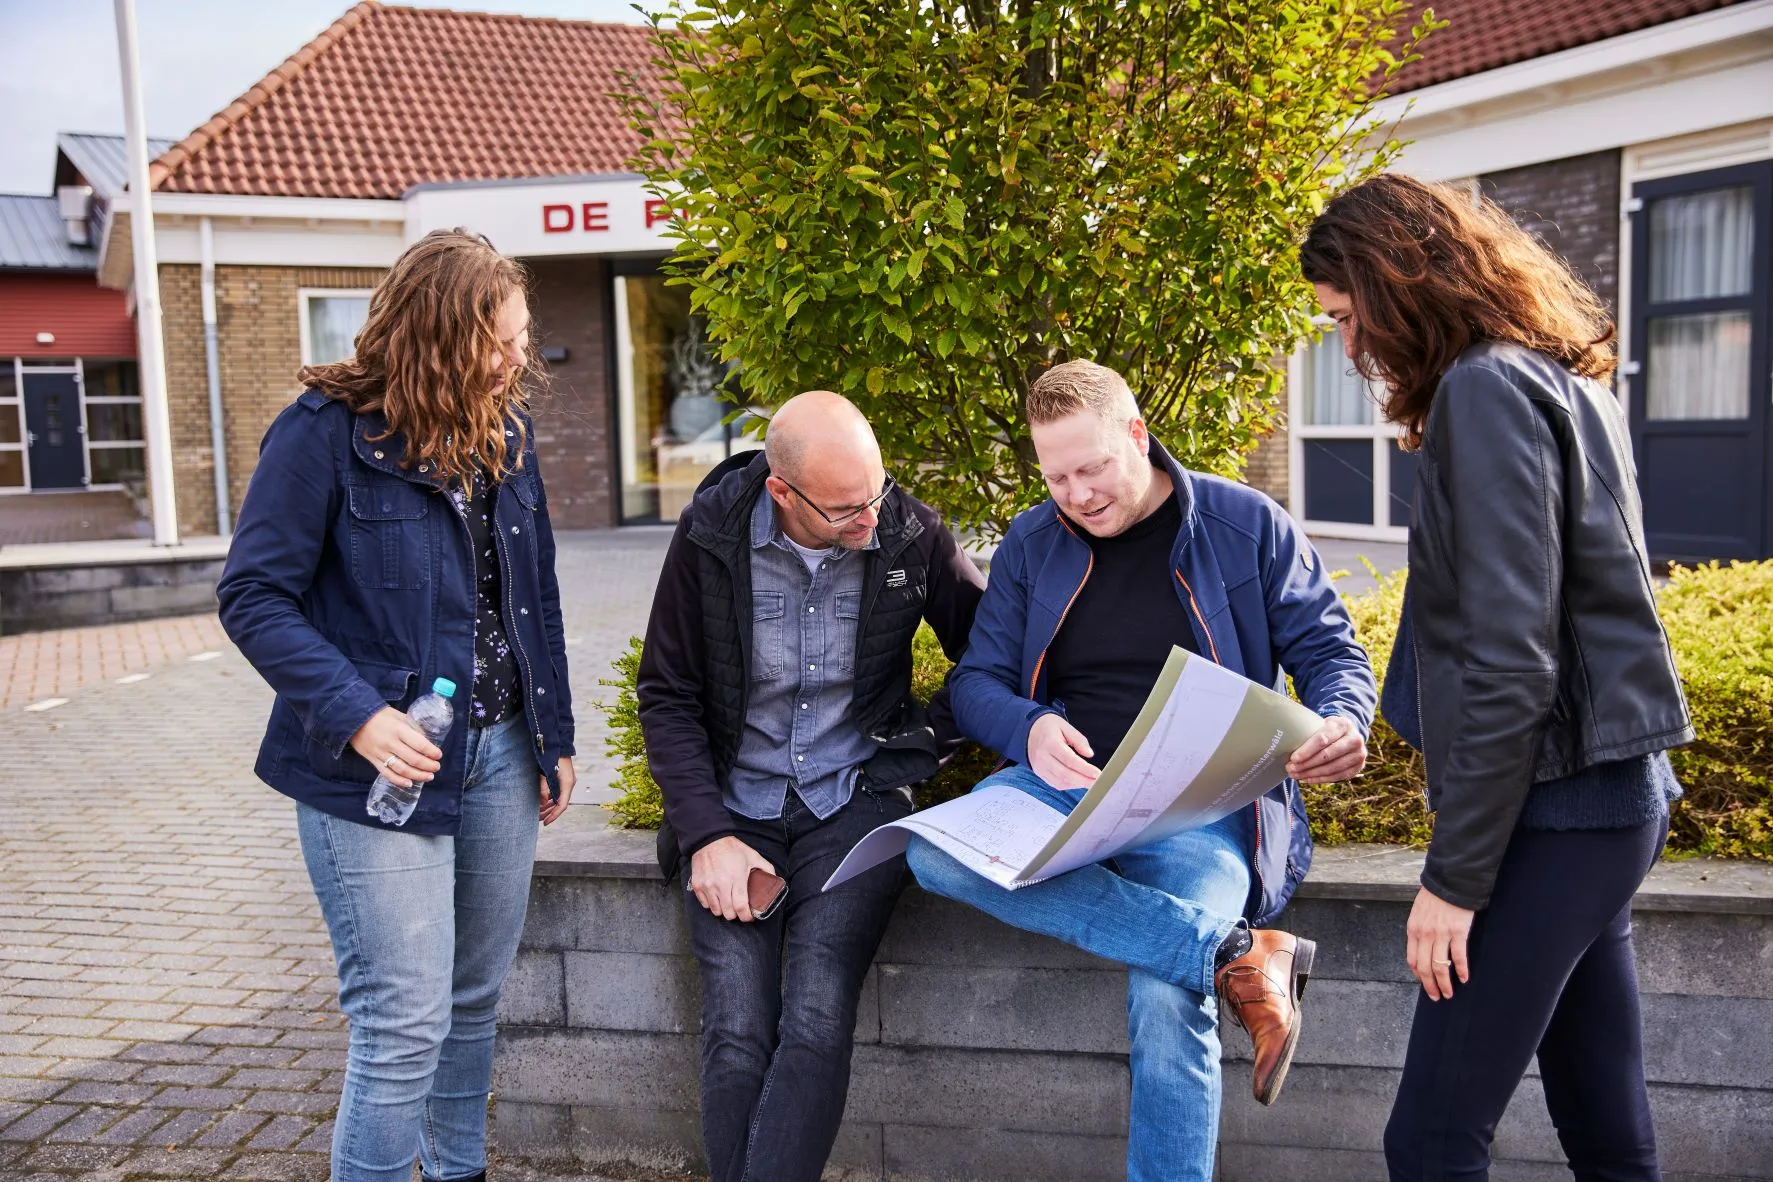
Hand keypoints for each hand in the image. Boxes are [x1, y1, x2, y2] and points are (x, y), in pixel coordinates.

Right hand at [348, 706, 441, 788]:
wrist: (354, 719)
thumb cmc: (380, 716)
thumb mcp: (399, 716)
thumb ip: (412, 727)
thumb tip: (427, 740)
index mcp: (398, 730)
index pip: (419, 744)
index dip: (431, 752)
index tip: (438, 755)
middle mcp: (390, 743)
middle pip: (413, 759)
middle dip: (428, 765)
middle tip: (436, 767)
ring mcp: (380, 754)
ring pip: (402, 769)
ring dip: (417, 775)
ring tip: (429, 777)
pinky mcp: (373, 761)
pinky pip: (387, 774)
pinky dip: (399, 781)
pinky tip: (409, 783)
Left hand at [540, 756, 575, 825]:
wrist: (557, 742)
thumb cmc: (551, 756)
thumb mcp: (545, 773)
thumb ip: (543, 789)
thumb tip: (542, 803)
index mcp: (567, 783)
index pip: (562, 805)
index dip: (554, 815)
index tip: (545, 823)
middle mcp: (569, 783)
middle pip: (560, 803)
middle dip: (550, 812)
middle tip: (538, 819)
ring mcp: (567, 780)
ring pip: (559, 798)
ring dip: (549, 806)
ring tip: (538, 812)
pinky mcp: (563, 777)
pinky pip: (558, 792)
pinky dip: (550, 798)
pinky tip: (542, 802)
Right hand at [690, 836, 775, 922]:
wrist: (709, 839)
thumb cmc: (732, 848)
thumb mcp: (753, 856)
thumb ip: (766, 868)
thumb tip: (775, 880)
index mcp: (736, 879)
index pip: (741, 907)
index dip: (746, 917)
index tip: (749, 917)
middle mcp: (721, 885)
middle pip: (728, 913)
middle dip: (735, 915)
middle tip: (738, 909)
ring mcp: (708, 886)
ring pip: (716, 911)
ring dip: (723, 910)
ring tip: (727, 904)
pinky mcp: (698, 886)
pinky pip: (705, 904)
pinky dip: (711, 904)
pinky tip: (716, 898)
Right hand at [1026, 713, 1099, 789]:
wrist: (1028, 731)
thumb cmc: (1048, 727)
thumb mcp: (1065, 726)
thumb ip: (1079, 740)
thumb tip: (1089, 754)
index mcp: (1049, 743)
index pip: (1069, 760)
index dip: (1084, 769)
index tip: (1097, 773)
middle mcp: (1042, 757)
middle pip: (1065, 774)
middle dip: (1083, 780)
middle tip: (1097, 782)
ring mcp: (1040, 767)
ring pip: (1060, 782)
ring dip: (1077, 785)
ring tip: (1091, 783)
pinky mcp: (1040, 774)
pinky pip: (1056, 784)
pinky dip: (1069, 785)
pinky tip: (1079, 782)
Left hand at [1287, 714, 1366, 783]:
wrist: (1348, 733)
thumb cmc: (1328, 729)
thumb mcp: (1320, 724)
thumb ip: (1308, 731)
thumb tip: (1284, 743)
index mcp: (1343, 724)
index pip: (1323, 739)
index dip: (1307, 750)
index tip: (1293, 758)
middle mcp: (1355, 739)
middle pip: (1327, 755)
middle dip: (1306, 764)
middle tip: (1290, 769)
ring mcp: (1359, 754)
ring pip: (1332, 768)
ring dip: (1311, 774)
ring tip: (1296, 775)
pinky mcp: (1359, 767)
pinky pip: (1337, 776)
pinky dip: (1320, 779)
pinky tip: (1307, 779)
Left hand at [1406, 886, 1473, 1000]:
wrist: (1450, 881)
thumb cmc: (1434, 897)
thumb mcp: (1418, 913)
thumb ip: (1419, 930)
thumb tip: (1422, 947)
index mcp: (1413, 930)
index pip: (1412, 960)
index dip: (1418, 975)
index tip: (1424, 983)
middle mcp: (1425, 935)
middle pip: (1424, 968)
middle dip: (1430, 986)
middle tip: (1436, 997)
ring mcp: (1441, 935)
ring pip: (1439, 967)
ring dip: (1444, 984)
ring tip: (1449, 993)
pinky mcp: (1457, 932)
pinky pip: (1458, 957)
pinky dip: (1461, 970)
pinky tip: (1464, 978)